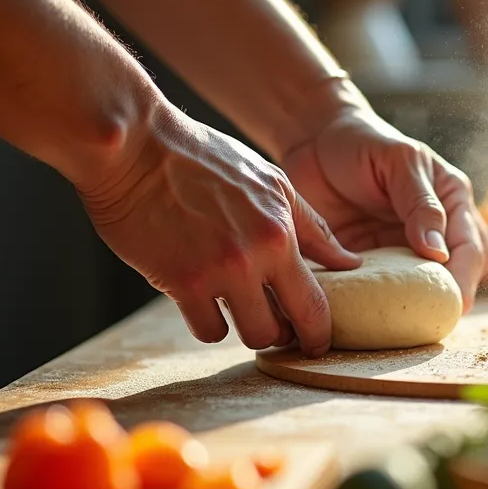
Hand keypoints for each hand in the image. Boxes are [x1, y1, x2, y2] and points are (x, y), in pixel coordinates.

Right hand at [77, 106, 360, 355]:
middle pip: (284, 328)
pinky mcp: (180, 282)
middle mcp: (255, 255)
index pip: (316, 302)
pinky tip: (204, 300)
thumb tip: (351, 263)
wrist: (137, 147)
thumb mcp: (271, 183)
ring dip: (245, 328)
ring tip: (237, 307)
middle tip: (274, 325)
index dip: (319, 332)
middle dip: (283, 334)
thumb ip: (312, 227)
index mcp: (281, 231)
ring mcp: (217, 271)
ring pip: (249, 335)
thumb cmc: (204, 160)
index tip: (315, 341)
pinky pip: (207, 330)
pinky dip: (208, 322)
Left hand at [277, 109, 487, 310]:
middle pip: (460, 276)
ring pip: (425, 291)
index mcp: (453, 202)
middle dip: (449, 301)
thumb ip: (420, 203)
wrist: (314, 143)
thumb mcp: (398, 162)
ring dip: (417, 309)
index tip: (452, 303)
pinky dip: (380, 308)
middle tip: (430, 323)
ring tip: (403, 329)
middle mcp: (437, 231)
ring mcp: (405, 251)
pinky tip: (370, 319)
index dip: (465, 278)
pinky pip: (385, 294)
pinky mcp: (375, 265)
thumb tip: (439, 253)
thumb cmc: (363, 142)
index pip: (472, 247)